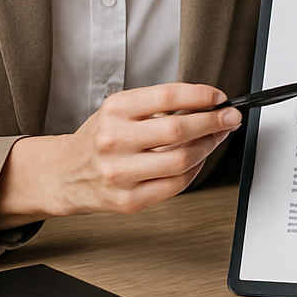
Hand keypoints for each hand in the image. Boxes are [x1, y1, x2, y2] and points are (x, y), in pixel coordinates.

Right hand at [0, 83, 239, 229]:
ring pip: (182, 160)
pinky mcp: (129, 200)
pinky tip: (197, 160)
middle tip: (230, 118)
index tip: (219, 97)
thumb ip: (159, 106)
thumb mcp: (120, 110)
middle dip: (213, 122)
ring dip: (208, 147)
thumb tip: (208, 104)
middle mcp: (114, 140)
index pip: (167, 97)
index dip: (201, 96)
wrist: (66, 174)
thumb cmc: (100, 138)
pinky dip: (194, 170)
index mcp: (114, 110)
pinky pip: (176, 185)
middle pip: (178, 130)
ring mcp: (121, 173)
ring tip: (216, 138)